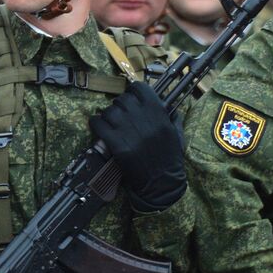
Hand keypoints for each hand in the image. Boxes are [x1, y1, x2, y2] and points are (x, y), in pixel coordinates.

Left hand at [89, 81, 185, 212]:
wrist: (162, 184)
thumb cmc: (170, 160)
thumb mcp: (177, 135)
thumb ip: (173, 117)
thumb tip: (168, 105)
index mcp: (159, 114)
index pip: (140, 88)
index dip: (133, 91)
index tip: (131, 97)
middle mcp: (143, 119)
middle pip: (122, 100)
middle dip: (119, 105)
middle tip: (120, 114)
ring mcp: (129, 131)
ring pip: (109, 111)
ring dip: (107, 115)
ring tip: (111, 123)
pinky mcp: (117, 145)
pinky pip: (99, 124)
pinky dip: (96, 123)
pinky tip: (99, 127)